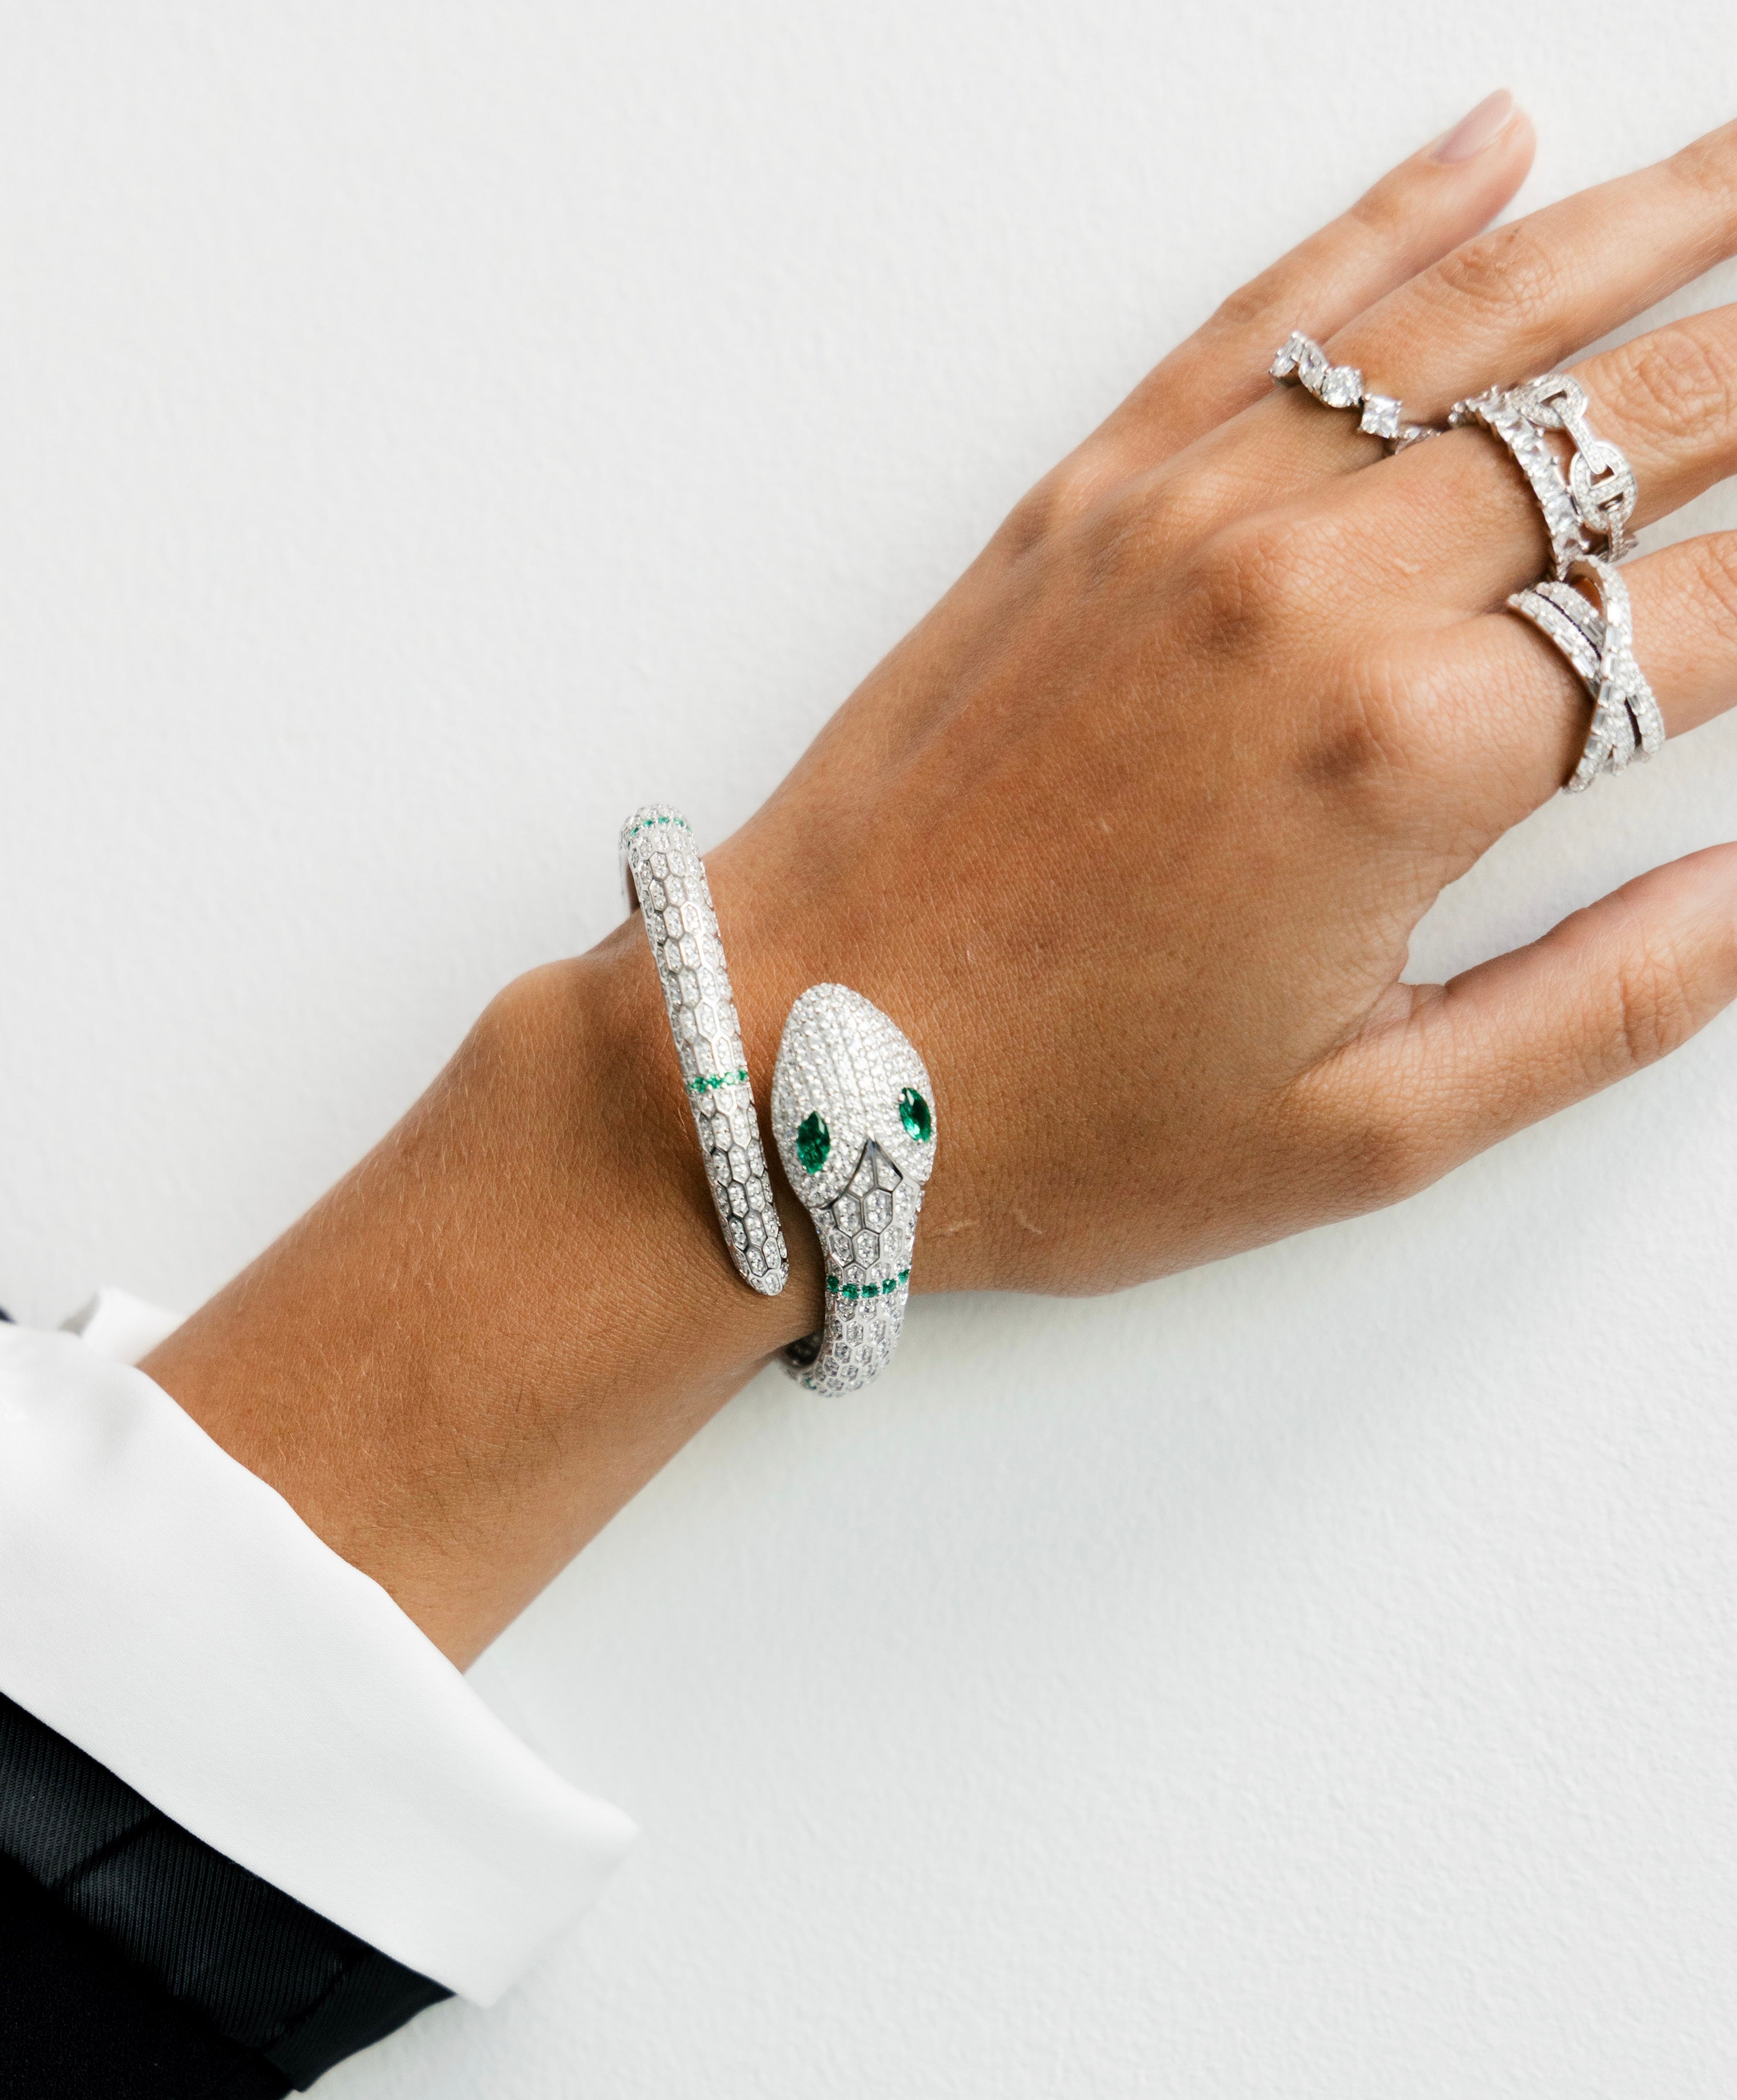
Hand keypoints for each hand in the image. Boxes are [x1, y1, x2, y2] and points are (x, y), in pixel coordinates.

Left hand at [147, 96, 1736, 1658]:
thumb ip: (1605, 1003)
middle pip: (1633, 424)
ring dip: (1647, 227)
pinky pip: (1278, 311)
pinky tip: (1498, 143)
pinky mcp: (1091, 498)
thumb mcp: (1370, 1129)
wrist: (783, 1062)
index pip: (1717, 614)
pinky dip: (1398, 214)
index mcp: (1415, 758)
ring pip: (1477, 318)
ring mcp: (1196, 520)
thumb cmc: (1056, 1122)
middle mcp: (1319, 595)